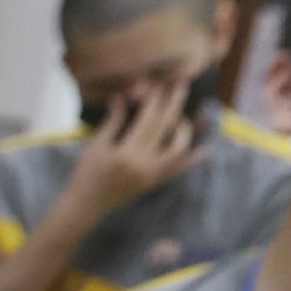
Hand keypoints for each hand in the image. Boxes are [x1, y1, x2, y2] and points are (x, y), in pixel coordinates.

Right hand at [62, 87, 199, 215]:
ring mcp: (151, 175)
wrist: (86, 205)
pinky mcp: (153, 183)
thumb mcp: (95, 145)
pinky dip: (190, 160)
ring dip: (184, 131)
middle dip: (174, 106)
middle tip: (182, 87)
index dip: (155, 102)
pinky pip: (177, 170)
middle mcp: (143, 165)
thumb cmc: (85, 174)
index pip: (147, 121)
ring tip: (181, 120)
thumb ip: (112, 122)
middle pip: (165, 129)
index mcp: (126, 154)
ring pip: (178, 150)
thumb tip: (121, 98)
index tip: (161, 86)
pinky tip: (204, 151)